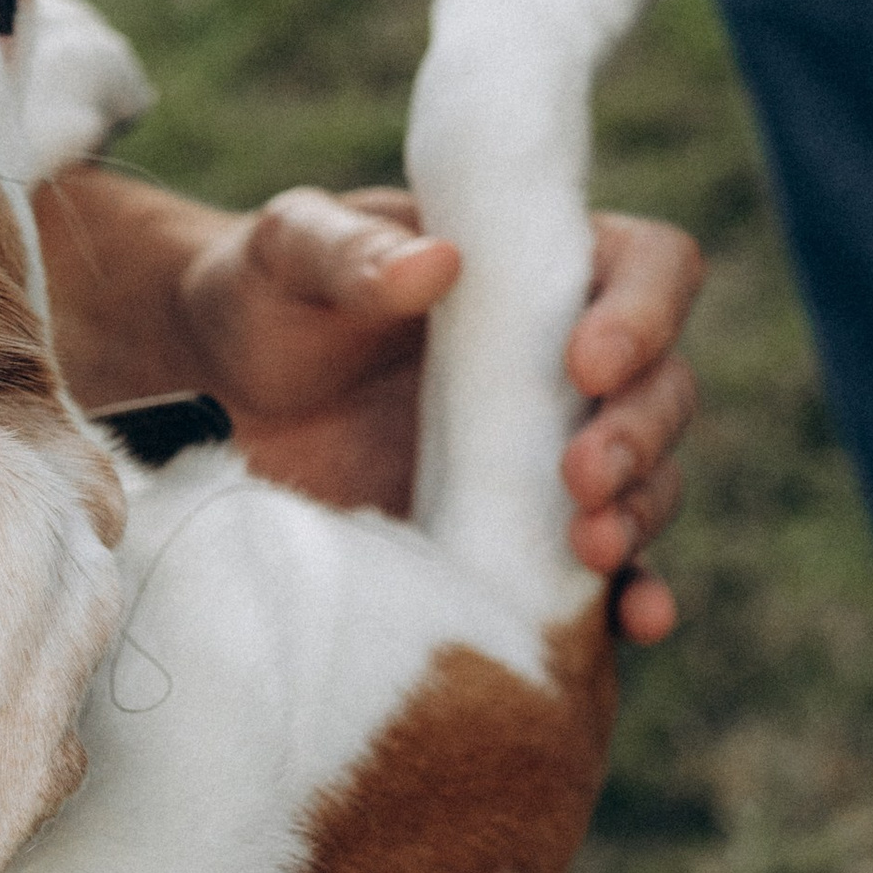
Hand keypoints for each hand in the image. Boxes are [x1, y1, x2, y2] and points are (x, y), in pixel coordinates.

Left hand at [175, 186, 702, 642]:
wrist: (208, 400)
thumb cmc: (261, 296)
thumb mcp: (287, 253)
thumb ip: (345, 249)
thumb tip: (435, 265)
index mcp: (540, 271)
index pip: (649, 267)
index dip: (646, 311)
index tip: (586, 362)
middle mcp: (565, 366)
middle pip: (664, 390)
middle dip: (641, 435)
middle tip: (581, 474)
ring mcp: (547, 460)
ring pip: (649, 484)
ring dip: (639, 516)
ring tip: (589, 545)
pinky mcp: (518, 542)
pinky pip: (603, 576)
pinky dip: (632, 599)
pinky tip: (633, 624)